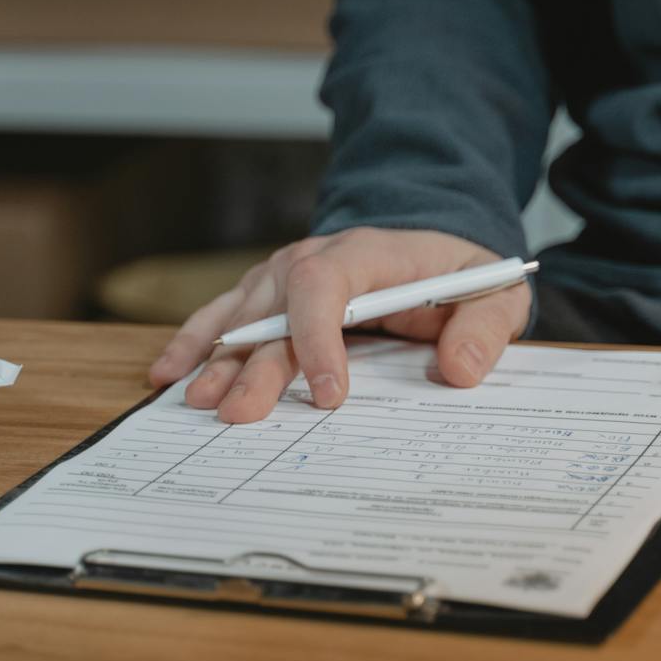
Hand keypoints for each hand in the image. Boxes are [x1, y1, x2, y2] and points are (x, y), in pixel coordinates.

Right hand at [148, 227, 531, 423]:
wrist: (432, 245)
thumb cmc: (458, 275)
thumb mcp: (493, 294)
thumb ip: (482, 330)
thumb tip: (458, 371)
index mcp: (366, 253)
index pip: (326, 285)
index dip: (319, 338)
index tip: (329, 396)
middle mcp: (312, 258)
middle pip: (271, 311)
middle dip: (254, 365)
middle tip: (239, 415)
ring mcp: (282, 275)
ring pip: (239, 317)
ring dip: (214, 359)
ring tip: (195, 400)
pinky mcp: (268, 295)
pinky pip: (223, 316)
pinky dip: (194, 343)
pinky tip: (167, 373)